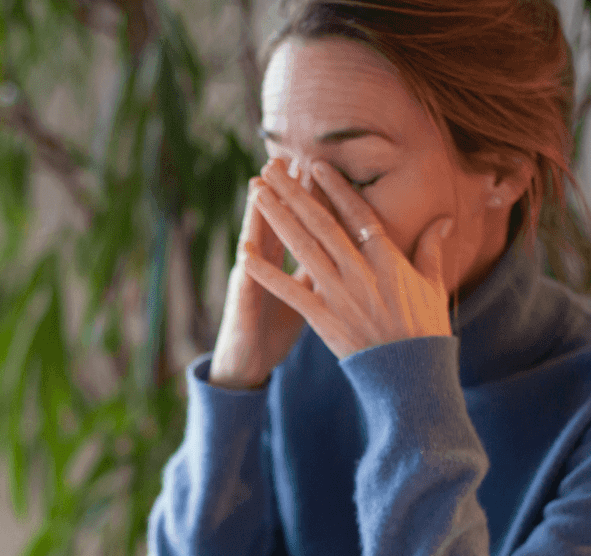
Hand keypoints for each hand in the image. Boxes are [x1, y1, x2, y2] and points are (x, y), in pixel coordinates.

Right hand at [208, 177, 311, 389]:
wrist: (247, 361)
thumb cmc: (273, 326)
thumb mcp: (303, 294)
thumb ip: (321, 268)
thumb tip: (346, 247)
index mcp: (283, 262)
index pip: (300, 223)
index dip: (309, 196)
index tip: (318, 166)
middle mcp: (264, 266)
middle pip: (276, 223)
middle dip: (283, 193)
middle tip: (288, 158)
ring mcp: (251, 285)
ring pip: (254, 245)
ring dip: (255, 218)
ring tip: (257, 187)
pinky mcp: (243, 309)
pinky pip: (246, 290)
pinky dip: (246, 272)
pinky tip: (244, 252)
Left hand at [242, 159, 452, 358]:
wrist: (411, 373)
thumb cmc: (424, 329)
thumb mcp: (433, 284)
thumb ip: (432, 248)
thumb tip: (446, 218)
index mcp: (387, 259)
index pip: (357, 214)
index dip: (335, 188)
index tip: (316, 164)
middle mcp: (360, 271)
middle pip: (321, 223)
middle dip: (294, 192)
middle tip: (271, 168)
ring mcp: (340, 294)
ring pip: (302, 247)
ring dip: (276, 218)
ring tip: (256, 193)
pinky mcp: (323, 318)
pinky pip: (289, 291)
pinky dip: (265, 273)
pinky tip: (244, 254)